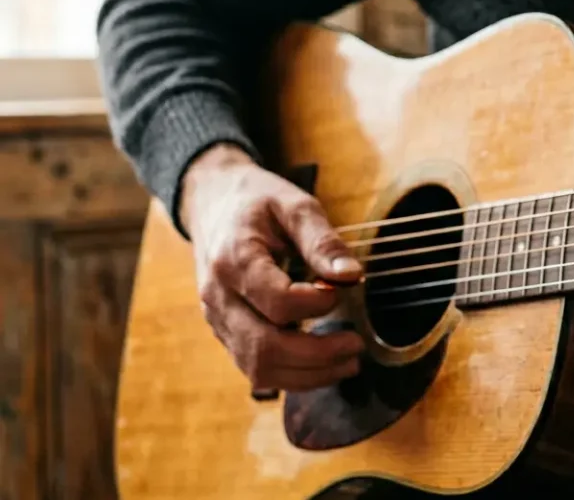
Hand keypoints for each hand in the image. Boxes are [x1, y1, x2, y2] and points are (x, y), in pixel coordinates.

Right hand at [180, 143, 365, 391]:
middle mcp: (218, 297)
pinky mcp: (225, 332)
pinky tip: (323, 364)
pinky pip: (254, 368)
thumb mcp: (294, 205)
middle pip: (265, 346)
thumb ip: (323, 241)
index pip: (276, 301)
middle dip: (318, 355)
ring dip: (308, 374)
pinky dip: (292, 375)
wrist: (212, 203)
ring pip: (258, 368)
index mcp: (234, 260)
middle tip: (356, 344)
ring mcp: (218, 319)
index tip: (343, 290)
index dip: (316, 305)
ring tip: (348, 362)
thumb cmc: (258, 202)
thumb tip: (352, 275)